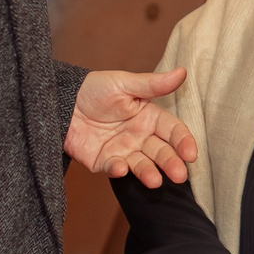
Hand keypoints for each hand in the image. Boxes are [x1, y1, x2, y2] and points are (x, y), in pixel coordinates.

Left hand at [66, 68, 198, 185]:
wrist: (62, 101)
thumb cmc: (95, 89)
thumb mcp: (124, 83)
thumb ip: (153, 84)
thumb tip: (182, 73)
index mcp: (149, 117)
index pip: (173, 131)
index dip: (184, 141)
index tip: (191, 153)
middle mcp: (140, 136)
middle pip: (161, 152)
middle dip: (172, 164)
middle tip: (180, 175)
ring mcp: (124, 151)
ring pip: (142, 164)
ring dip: (149, 173)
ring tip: (155, 181)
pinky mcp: (105, 162)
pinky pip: (115, 168)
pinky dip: (119, 170)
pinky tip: (121, 167)